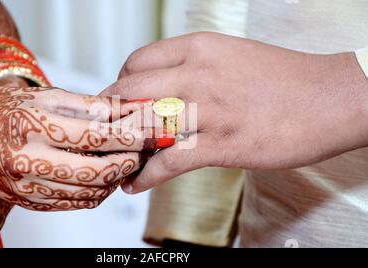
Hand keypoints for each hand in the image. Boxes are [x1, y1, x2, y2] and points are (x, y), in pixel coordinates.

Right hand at [0, 85, 165, 210]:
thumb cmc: (5, 110)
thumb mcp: (45, 96)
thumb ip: (87, 105)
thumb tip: (125, 110)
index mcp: (33, 127)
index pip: (94, 136)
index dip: (129, 136)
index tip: (152, 133)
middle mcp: (29, 161)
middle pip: (95, 172)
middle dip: (128, 163)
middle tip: (143, 152)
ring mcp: (27, 187)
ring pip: (88, 194)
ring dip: (115, 180)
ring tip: (127, 163)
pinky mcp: (28, 202)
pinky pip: (74, 204)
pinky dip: (97, 192)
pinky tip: (104, 177)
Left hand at [102, 32, 367, 192]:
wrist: (333, 98)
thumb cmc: (285, 79)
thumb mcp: (232, 57)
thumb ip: (195, 68)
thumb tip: (164, 88)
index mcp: (200, 48)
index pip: (137, 61)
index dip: (121, 83)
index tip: (119, 101)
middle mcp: (197, 74)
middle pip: (128, 90)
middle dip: (111, 113)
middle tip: (109, 129)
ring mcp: (207, 110)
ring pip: (141, 125)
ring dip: (123, 146)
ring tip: (117, 159)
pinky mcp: (221, 145)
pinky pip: (167, 162)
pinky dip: (145, 176)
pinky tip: (136, 183)